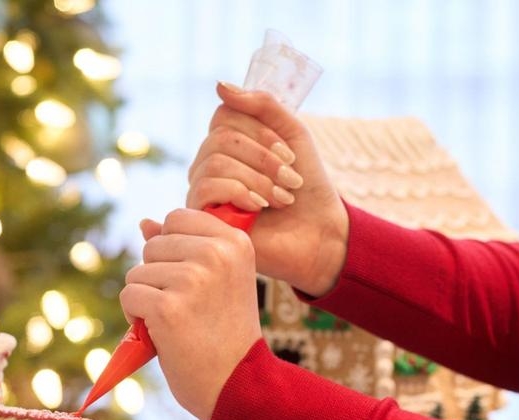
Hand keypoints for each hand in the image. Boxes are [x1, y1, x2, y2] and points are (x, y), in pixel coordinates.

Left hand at [120, 209, 261, 419]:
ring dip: (146, 298)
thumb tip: (144, 222)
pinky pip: (129, 295)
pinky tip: (160, 333)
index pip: (177, 218)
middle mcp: (216, 254)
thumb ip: (184, 247)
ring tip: (176, 321)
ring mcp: (192, 279)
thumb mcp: (217, 280)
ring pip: (137, 272)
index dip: (171, 249)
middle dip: (156, 276)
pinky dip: (135, 316)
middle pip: (153, 245)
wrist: (236, 383)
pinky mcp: (168, 307)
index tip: (192, 281)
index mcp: (235, 241)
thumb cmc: (224, 332)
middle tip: (185, 307)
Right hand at [186, 82, 348, 296]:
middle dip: (263, 156)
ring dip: (258, 178)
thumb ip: (263, 105)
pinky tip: (259, 208)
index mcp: (229, 144)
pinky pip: (206, 187)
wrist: (318, 234)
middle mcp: (208, 165)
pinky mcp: (201, 217)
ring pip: (215, 162)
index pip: (224, 114)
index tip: (289, 152)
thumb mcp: (293, 135)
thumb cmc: (308, 187)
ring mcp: (202, 191)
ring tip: (282, 198)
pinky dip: (240, 192)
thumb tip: (220, 85)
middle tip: (291, 178)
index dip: (258, 128)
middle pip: (220, 138)